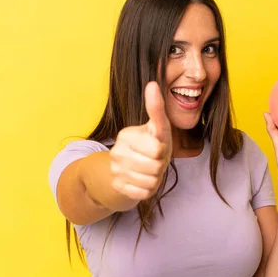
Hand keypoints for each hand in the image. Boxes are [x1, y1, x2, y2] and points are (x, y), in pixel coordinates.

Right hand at [109, 82, 172, 200]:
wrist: (133, 168)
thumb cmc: (151, 144)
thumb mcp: (158, 127)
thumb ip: (156, 108)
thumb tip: (152, 84)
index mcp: (126, 135)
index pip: (157, 149)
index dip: (162, 150)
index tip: (156, 146)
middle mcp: (116, 152)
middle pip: (155, 166)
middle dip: (160, 165)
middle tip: (153, 160)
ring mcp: (115, 170)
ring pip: (150, 181)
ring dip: (155, 178)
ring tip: (149, 170)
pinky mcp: (118, 186)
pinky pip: (144, 193)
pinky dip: (148, 189)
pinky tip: (142, 180)